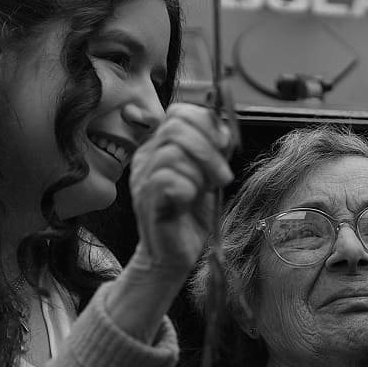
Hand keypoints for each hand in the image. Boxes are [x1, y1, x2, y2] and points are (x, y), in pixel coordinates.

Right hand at [128, 102, 233, 277]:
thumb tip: (224, 129)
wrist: (175, 254)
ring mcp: (143, 177)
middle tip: (221, 176)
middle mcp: (147, 157)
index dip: (206, 123)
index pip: (179, 112)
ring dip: (200, 172)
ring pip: (173, 152)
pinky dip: (187, 188)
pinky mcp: (145, 198)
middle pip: (176, 126)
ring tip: (205, 191)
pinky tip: (188, 201)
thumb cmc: (190, 215)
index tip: (224, 144)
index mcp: (160, 146)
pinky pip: (168, 179)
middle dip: (208, 148)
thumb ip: (213, 150)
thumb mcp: (208, 175)